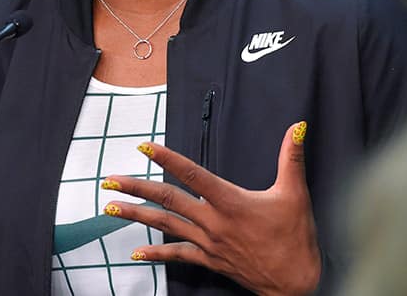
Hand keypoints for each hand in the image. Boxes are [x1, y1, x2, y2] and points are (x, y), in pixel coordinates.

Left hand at [100, 121, 319, 295]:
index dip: (168, 159)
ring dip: (136, 215)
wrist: (295, 283)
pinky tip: (136, 252)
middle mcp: (214, 222)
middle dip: (137, 189)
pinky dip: (156, 252)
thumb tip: (296, 127)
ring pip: (166, 225)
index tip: (145, 147)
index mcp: (231, 202)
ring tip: (110, 208)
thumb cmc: (296, 239)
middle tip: (110, 180)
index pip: (193, 175)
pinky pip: (177, 254)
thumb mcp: (295, 194)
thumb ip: (291, 158)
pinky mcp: (210, 260)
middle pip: (168, 199)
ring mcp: (209, 243)